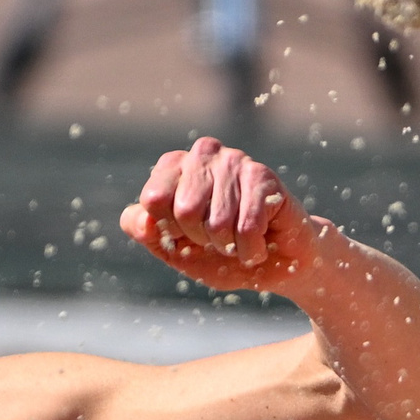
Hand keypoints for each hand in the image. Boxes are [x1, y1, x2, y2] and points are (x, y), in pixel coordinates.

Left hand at [120, 137, 329, 293]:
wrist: (280, 266)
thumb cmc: (224, 254)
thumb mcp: (176, 250)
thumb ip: (148, 233)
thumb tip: (140, 218)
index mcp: (174, 166)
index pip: (153, 200)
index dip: (171, 231)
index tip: (190, 234)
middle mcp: (203, 154)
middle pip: (184, 210)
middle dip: (203, 239)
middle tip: (221, 238)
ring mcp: (235, 160)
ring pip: (217, 222)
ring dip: (230, 247)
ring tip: (241, 239)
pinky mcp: (264, 177)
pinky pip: (247, 228)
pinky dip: (252, 250)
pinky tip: (262, 240)